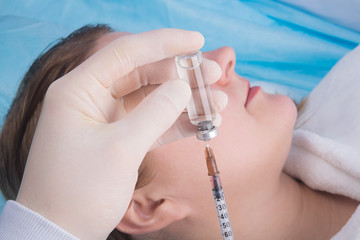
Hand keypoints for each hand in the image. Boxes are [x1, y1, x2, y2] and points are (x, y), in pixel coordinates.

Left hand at [15, 29, 226, 239]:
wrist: (62, 232)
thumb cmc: (81, 191)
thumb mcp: (121, 149)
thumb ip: (155, 113)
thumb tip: (183, 87)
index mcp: (79, 90)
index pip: (126, 53)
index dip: (164, 43)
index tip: (197, 41)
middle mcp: (91, 99)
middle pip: (143, 74)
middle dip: (181, 74)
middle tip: (215, 75)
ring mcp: (106, 119)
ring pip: (151, 99)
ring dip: (184, 100)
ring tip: (218, 103)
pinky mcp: (119, 139)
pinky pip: (151, 122)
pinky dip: (176, 121)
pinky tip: (202, 121)